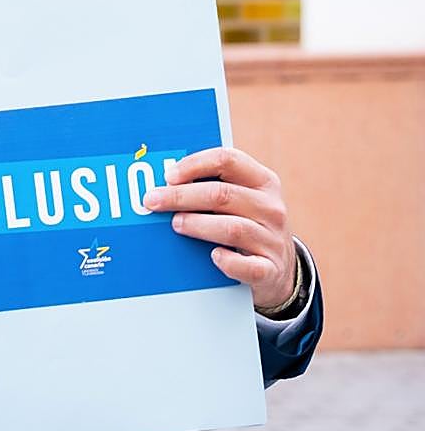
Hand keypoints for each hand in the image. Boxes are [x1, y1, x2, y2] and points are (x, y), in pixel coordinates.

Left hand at [142, 147, 296, 310]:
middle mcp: (271, 207)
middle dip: (181, 196)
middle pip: (222, 194)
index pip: (228, 160)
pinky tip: (213, 256)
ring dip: (197, 225)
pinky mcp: (270, 270)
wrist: (277, 268)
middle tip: (152, 201)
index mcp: (262, 181)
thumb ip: (210, 186)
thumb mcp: (239, 199)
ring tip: (175, 224)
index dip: (194, 164)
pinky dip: (228, 262)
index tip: (167, 176)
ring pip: (232, 228)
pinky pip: (248, 267)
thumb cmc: (244, 223)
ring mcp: (273, 239)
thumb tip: (163, 182)